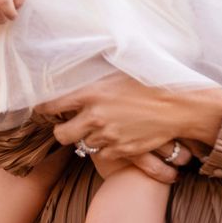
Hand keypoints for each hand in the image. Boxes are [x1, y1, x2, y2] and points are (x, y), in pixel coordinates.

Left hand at [38, 73, 221, 183]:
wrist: (178, 107)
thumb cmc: (151, 82)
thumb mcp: (119, 72)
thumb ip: (95, 78)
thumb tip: (75, 68)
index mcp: (92, 93)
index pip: (53, 104)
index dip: (44, 108)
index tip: (43, 109)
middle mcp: (95, 117)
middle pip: (61, 135)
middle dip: (62, 131)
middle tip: (68, 125)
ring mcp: (108, 136)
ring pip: (83, 146)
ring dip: (88, 138)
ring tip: (99, 128)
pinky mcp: (121, 151)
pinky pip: (104, 154)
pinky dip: (107, 148)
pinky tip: (116, 137)